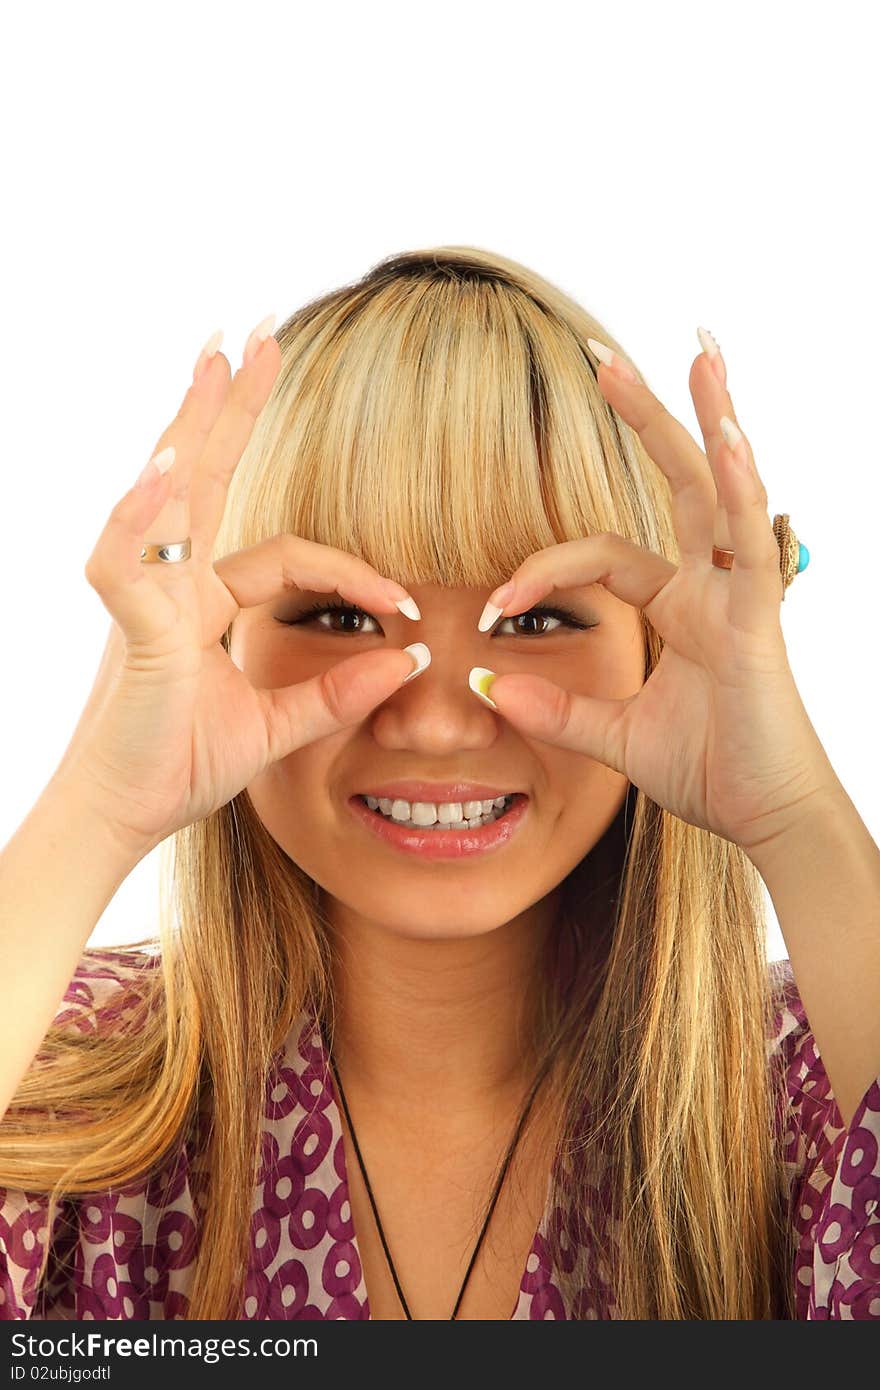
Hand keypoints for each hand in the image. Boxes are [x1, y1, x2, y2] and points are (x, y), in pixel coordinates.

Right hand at [54, 321, 423, 862]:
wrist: (121, 816)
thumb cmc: (178, 768)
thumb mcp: (275, 728)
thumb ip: (337, 694)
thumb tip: (411, 663)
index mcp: (204, 603)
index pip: (287, 557)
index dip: (353, 573)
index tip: (408, 606)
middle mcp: (172, 586)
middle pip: (211, 482)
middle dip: (234, 409)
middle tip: (257, 337)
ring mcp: (145, 601)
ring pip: (170, 496)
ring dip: (194, 424)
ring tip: (216, 357)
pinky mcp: (127, 631)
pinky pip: (128, 564)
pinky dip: (143, 517)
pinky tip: (167, 468)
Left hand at [475, 332, 835, 857]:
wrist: (765, 818)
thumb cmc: (709, 773)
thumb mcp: (613, 736)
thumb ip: (553, 709)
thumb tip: (483, 687)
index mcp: (678, 605)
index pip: (600, 555)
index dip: (540, 571)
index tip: (491, 605)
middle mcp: (710, 586)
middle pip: (677, 483)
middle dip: (647, 416)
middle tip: (608, 356)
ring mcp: (739, 595)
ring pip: (720, 490)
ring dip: (704, 419)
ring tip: (697, 351)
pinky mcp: (758, 620)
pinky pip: (749, 544)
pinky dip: (741, 488)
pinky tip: (727, 434)